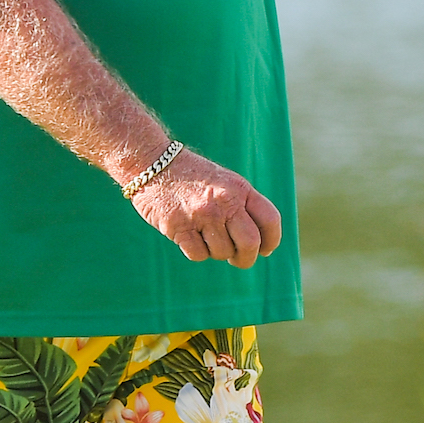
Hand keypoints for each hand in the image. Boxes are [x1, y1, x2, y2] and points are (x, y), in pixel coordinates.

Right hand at [128, 149, 281, 267]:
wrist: (152, 162)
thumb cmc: (191, 177)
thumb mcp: (224, 182)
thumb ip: (242, 205)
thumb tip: (258, 243)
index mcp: (239, 188)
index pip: (270, 219)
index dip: (272, 240)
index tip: (265, 249)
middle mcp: (224, 201)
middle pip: (250, 243)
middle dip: (246, 258)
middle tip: (239, 260)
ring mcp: (202, 215)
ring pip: (222, 252)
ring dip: (216, 252)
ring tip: (206, 237)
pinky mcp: (179, 227)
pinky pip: (198, 255)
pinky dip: (196, 252)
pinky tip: (189, 237)